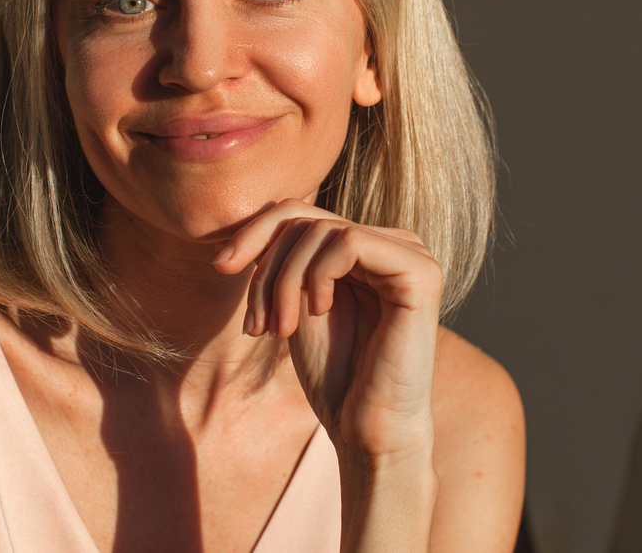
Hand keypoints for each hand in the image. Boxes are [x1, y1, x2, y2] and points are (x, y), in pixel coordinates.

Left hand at [213, 199, 444, 461]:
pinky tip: (319, 312)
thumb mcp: (295, 302)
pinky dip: (318, 276)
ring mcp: (411, 254)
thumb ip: (287, 257)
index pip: (300, 212)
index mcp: (366, 247)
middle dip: (268, 267)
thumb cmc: (334, 374)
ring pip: (323, 230)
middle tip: (257, 323)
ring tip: (280, 328)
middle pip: (306, 217)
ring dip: (285, 280)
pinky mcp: (421, 272)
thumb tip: (256, 215)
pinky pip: (349, 243)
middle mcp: (393, 243)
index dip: (254, 232)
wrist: (366, 429)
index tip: (221, 266)